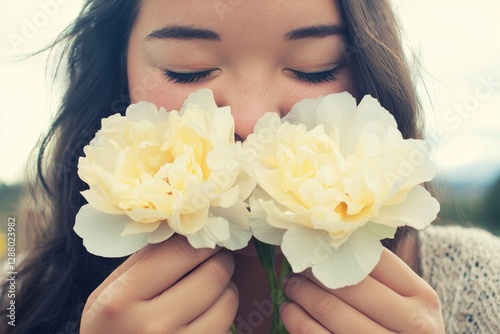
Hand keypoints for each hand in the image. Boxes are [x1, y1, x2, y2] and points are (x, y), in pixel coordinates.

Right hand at [80, 235, 237, 333]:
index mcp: (122, 300)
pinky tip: (208, 312)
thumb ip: (142, 261)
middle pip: (212, 273)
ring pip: (228, 298)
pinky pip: (228, 324)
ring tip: (209, 287)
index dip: (200, 239)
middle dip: (219, 260)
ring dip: (225, 287)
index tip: (205, 236)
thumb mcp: (108, 294)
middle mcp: (153, 326)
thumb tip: (184, 228)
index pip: (180, 251)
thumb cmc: (108, 331)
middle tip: (214, 257)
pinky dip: (223, 312)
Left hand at [280, 249, 444, 332]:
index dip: (339, 248)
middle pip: (349, 283)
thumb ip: (380, 277)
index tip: (316, 242)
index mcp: (423, 298)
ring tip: (292, 285)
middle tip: (298, 264)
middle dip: (315, 270)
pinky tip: (291, 310)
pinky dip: (297, 320)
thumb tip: (328, 241)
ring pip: (329, 309)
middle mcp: (413, 324)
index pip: (375, 259)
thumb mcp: (407, 303)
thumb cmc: (402, 329)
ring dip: (301, 293)